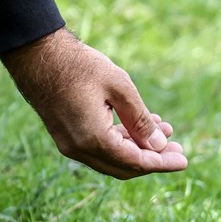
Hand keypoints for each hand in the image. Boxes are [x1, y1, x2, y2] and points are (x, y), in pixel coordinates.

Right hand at [0, 28, 187, 179]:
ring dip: (138, 149)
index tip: (184, 160)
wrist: (36, 55)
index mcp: (93, 139)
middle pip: (125, 167)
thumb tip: (159, 145)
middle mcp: (80, 149)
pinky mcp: (66, 136)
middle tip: (177, 149)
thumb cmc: (79, 66)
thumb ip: (140, 119)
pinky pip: (99, 148)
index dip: (162, 162)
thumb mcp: (120, 87)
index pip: (136, 162)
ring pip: (112, 159)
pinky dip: (121, 142)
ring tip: (164, 132)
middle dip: (153, 159)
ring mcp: (70, 145)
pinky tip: (138, 127)